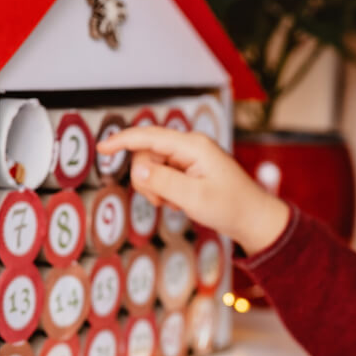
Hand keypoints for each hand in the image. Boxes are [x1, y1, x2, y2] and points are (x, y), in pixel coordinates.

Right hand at [98, 126, 289, 254]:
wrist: (253, 218)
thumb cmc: (231, 207)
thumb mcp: (194, 198)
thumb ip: (163, 182)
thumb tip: (137, 169)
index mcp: (193, 146)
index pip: (150, 137)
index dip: (123, 141)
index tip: (102, 148)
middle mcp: (190, 146)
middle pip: (147, 155)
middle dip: (147, 180)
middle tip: (164, 201)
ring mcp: (190, 158)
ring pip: (152, 167)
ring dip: (156, 188)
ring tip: (176, 203)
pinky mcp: (189, 169)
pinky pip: (163, 176)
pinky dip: (165, 191)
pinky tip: (181, 202)